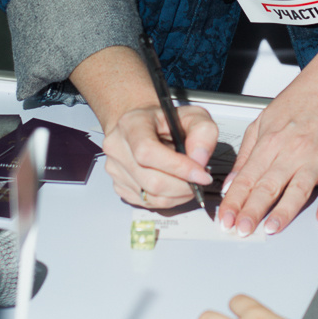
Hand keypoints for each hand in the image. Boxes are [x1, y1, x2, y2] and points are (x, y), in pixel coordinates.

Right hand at [103, 102, 217, 208]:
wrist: (143, 125)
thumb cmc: (164, 120)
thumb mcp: (191, 115)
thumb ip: (202, 131)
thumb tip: (199, 159)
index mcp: (131, 124)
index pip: (148, 152)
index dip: (178, 167)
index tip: (201, 174)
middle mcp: (117, 147)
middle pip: (151, 181)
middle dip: (184, 185)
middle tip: (200, 178)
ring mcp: (115, 169)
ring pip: (152, 197)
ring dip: (179, 194)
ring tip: (189, 180)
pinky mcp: (119, 186)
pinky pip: (148, 203)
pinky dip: (169, 199)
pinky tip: (175, 185)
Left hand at [218, 20, 317, 235]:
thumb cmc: (303, 98)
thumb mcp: (264, 119)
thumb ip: (247, 153)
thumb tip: (231, 183)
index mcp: (270, 141)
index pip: (246, 177)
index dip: (234, 201)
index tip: (225, 219)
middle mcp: (292, 151)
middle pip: (267, 186)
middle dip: (251, 211)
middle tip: (240, 230)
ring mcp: (317, 158)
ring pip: (297, 190)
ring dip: (283, 212)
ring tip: (270, 229)